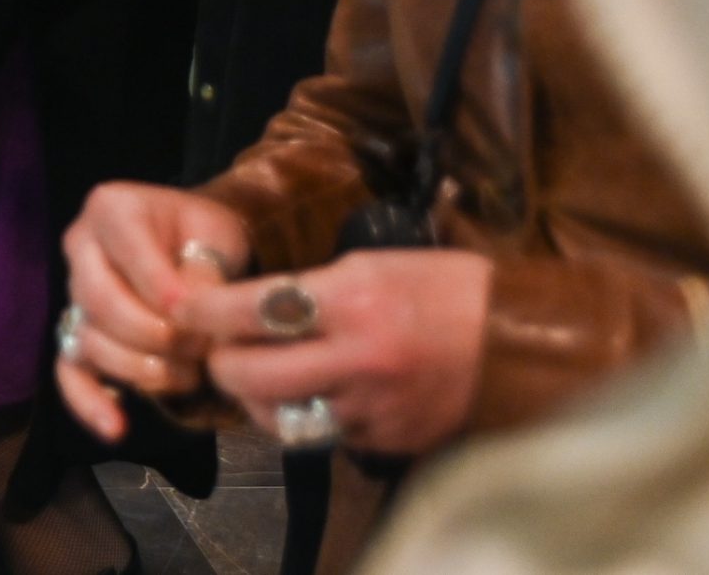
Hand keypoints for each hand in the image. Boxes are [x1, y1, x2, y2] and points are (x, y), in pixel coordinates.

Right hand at [56, 183, 250, 442]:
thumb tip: (190, 313)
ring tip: (188, 375)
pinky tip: (116, 427)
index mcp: (111, 209)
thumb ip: (205, 269)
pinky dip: (90, 402)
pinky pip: (68, 372)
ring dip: (143, 370)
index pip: (131, 258)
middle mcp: (80, 246)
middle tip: (200, 349)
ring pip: (91, 341)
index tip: (206, 321)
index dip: (170, 297)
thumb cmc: (208, 237)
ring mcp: (73, 294)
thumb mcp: (219, 237)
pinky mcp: (75, 335)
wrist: (199, 248)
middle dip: (157, 337)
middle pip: (101, 303)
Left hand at [178, 250, 493, 455]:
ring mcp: (375, 408)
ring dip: (258, 400)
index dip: (206, 310)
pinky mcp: (389, 441)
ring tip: (256, 379)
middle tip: (218, 351)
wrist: (522, 342)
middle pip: (252, 376)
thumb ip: (310, 289)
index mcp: (352, 301)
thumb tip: (248, 307)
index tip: (186, 308)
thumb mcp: (371, 266)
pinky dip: (310, 418)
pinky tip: (315, 396)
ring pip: (281, 418)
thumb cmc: (445, 289)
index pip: (252, 309)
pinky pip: (328, 437)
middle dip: (221, 364)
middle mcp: (359, 359)